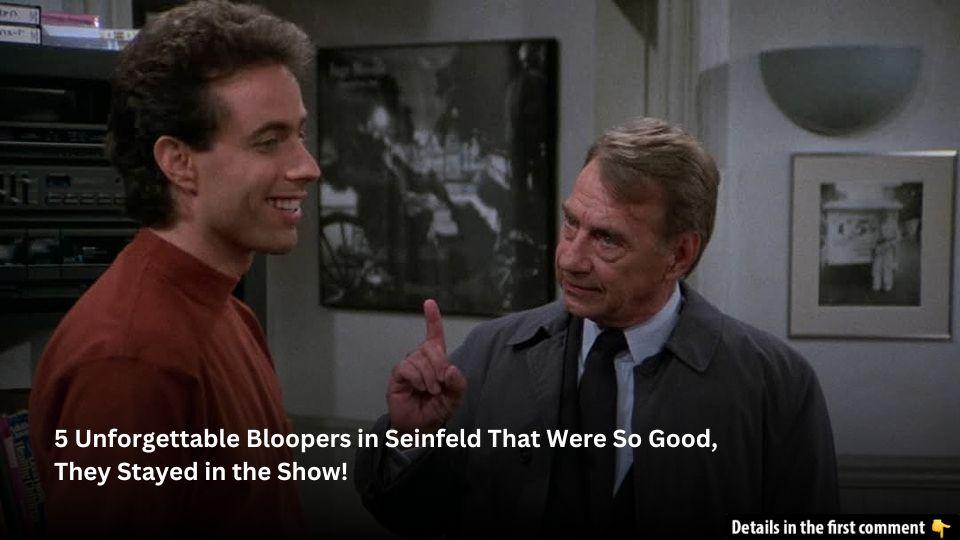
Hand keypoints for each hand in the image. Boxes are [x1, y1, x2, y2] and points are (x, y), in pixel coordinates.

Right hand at [387, 299, 466, 433]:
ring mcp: (409, 366)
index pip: (434, 335)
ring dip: (430, 377)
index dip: (432, 318)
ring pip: (420, 359)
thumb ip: (458, 383)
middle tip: (441, 384)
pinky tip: (419, 389)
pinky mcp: (398, 375)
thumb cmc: (437, 409)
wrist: (420, 427)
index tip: (429, 303)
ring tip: (430, 392)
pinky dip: (417, 379)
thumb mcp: (455, 397)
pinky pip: (408, 368)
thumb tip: (450, 368)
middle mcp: (421, 358)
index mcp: (436, 360)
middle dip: (440, 366)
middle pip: (431, 348)